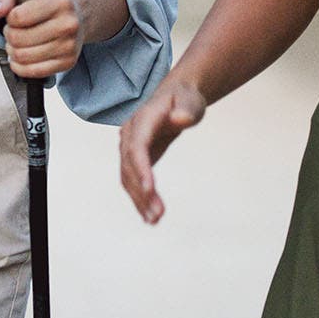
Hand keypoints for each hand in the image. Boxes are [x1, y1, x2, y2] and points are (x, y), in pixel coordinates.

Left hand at [0, 0, 83, 78]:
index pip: (19, 17)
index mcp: (60, 2)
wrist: (79, 16)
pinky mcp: (68, 63)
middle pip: (19, 39)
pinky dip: (19, 66)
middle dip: (9, 35)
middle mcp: (69, 24)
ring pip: (23, 56)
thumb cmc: (49, 2)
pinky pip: (33, 72)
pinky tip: (20, 56)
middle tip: (13, 31)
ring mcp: (70, 46)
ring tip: (17, 42)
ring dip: (12, 50)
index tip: (14, 16)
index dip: (9, 18)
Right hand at [118, 77, 205, 224]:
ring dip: (139, 200)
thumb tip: (181, 119)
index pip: (137, 146)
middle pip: (130, 166)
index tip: (149, 190)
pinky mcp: (134, 158)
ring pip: (127, 177)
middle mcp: (130, 133)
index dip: (141, 168)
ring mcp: (128, 146)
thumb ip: (186, 110)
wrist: (176, 97)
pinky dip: (139, 198)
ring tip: (155, 220)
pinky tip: (149, 217)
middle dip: (141, 192)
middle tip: (158, 215)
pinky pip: (132, 180)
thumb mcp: (191, 102)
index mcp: (142, 119)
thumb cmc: (185, 99)